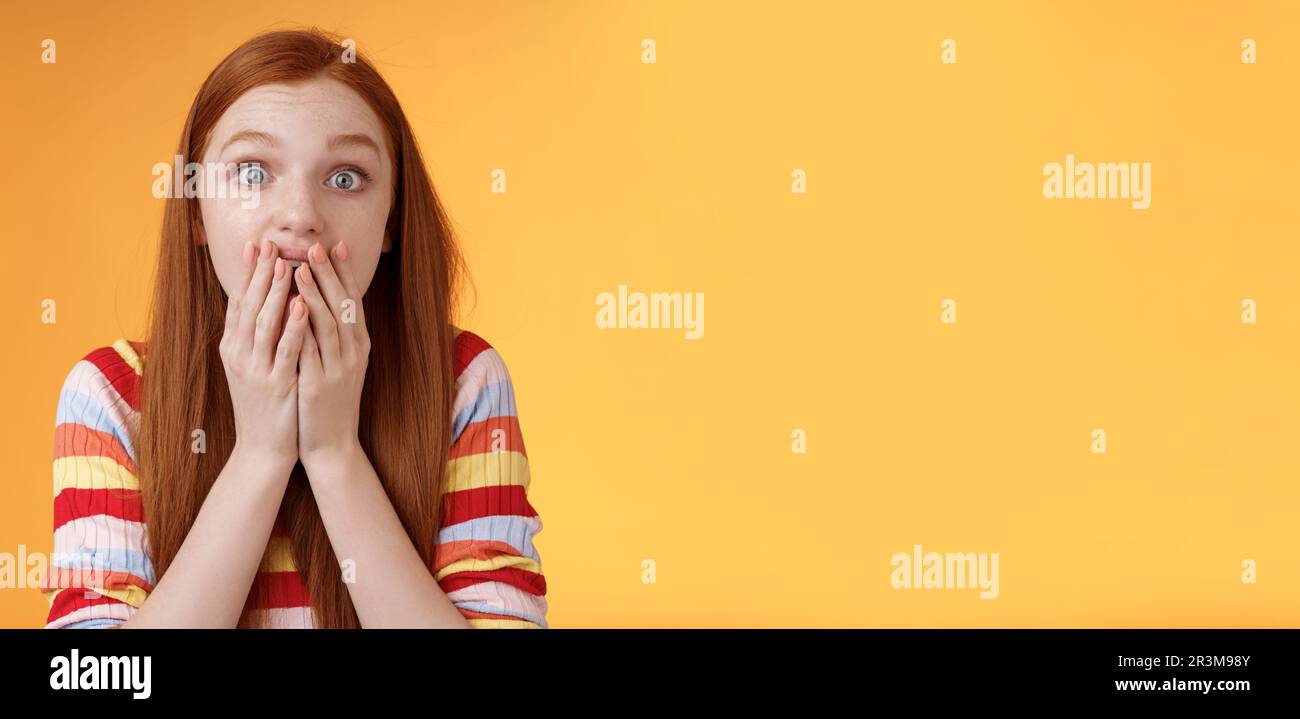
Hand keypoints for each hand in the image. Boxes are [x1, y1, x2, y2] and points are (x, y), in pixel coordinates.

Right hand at [218, 238, 309, 471]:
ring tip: (288, 266)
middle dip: (261, 273)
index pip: (239, 301)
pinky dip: (294, 326)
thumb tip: (262, 299)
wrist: (263, 448)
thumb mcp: (252, 365)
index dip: (248, 273)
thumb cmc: (263, 403)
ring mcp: (256, 369)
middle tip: (271, 244)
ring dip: (277, 292)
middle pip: (249, 305)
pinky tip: (304, 306)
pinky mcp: (276, 384)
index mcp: (233, 347)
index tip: (256, 245)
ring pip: (265, 323)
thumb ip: (254, 334)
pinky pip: (286, 350)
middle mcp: (239, 354)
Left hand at [294, 240, 369, 470]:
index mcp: (359, 345)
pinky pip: (309, 351)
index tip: (336, 246)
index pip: (354, 301)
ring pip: (329, 324)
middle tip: (316, 247)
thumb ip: (334, 333)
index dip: (345, 273)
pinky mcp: (318, 385)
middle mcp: (354, 353)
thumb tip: (323, 299)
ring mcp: (338, 369)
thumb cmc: (329, 401)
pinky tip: (290, 309)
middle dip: (330, 274)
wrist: (332, 444)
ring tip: (301, 269)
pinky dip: (301, 328)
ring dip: (315, 294)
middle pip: (343, 306)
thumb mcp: (339, 363)